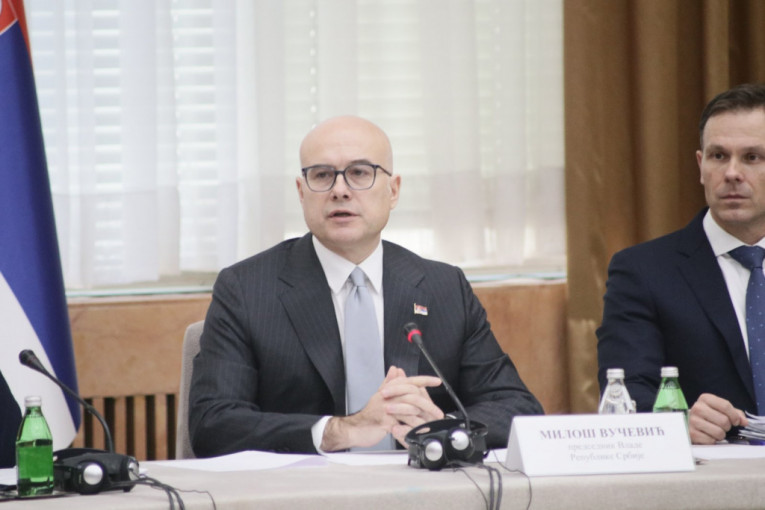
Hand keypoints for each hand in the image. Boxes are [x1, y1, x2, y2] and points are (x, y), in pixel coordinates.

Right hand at [320, 366, 441, 450]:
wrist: (355, 429)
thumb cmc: (369, 415)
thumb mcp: (379, 396)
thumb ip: (389, 382)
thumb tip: (395, 369)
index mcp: (388, 389)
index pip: (409, 380)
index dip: (424, 380)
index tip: (437, 381)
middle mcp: (388, 396)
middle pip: (412, 394)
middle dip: (428, 403)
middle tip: (437, 411)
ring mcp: (386, 408)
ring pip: (410, 407)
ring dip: (423, 416)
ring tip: (431, 422)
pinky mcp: (385, 422)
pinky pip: (403, 422)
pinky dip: (413, 427)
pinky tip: (420, 430)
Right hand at [688, 393, 747, 443]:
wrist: (689, 422)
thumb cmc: (708, 415)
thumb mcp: (720, 409)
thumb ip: (735, 413)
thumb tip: (744, 422)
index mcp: (705, 398)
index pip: (726, 406)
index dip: (734, 416)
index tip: (735, 421)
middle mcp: (697, 408)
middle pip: (724, 420)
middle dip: (727, 426)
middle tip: (722, 426)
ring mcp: (693, 421)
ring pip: (719, 432)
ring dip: (720, 435)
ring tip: (715, 431)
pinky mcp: (691, 433)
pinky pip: (711, 440)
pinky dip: (712, 441)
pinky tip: (708, 436)